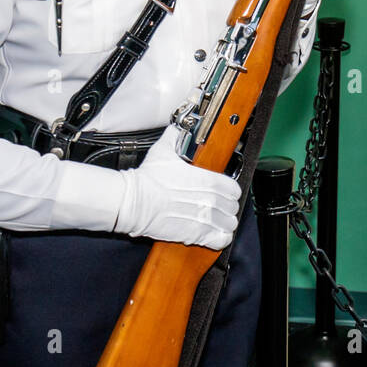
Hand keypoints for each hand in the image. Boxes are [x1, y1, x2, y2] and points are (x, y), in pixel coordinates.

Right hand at [114, 126, 240, 248]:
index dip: (230, 191)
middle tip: (217, 208)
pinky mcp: (195, 235)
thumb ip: (175, 136)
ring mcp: (204, 219)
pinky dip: (220, 239)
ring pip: (229, 224)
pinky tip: (214, 235)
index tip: (224, 193)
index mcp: (208, 180)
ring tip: (216, 222)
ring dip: (224, 223)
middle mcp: (210, 200)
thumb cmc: (148, 178)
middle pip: (233, 207)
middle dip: (227, 208)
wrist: (133, 202)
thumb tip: (178, 126)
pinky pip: (220, 240)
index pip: (234, 188)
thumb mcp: (164, 150)